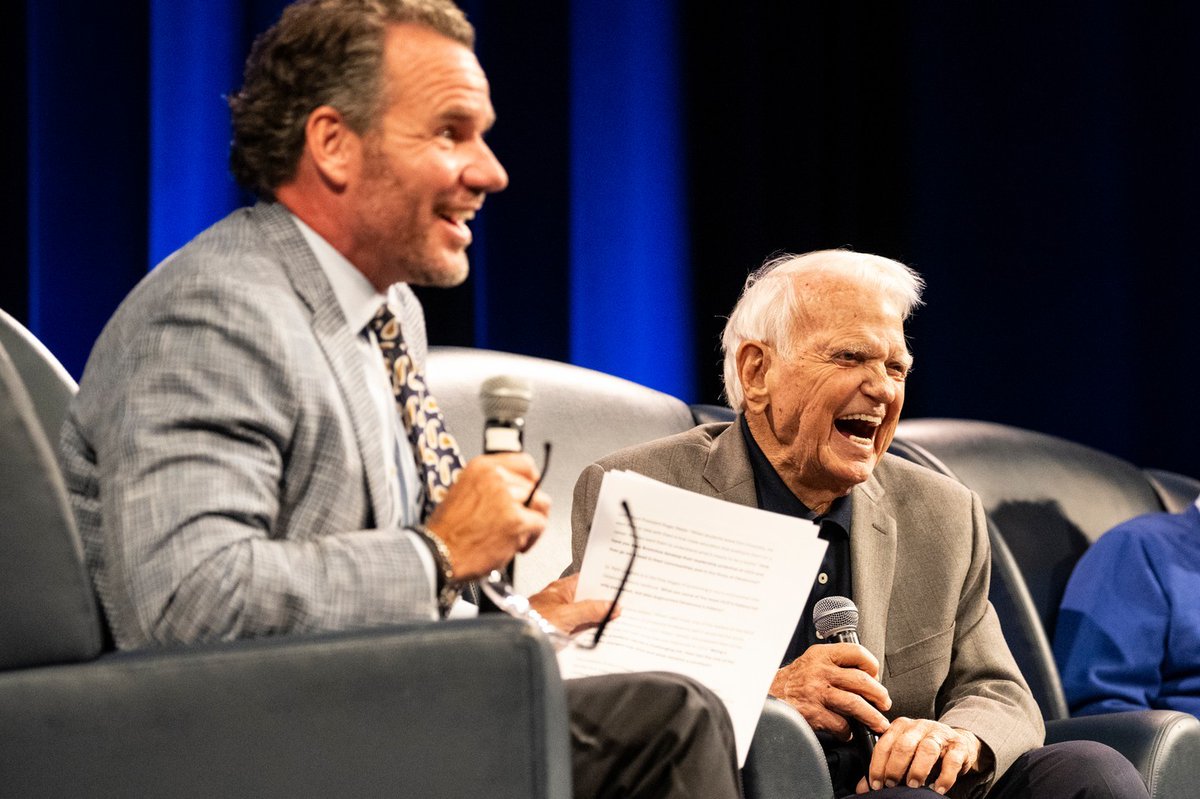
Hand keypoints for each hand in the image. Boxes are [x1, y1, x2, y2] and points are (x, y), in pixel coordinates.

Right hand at [425, 453, 550, 579]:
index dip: (530, 480)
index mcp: (482, 467)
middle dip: (528, 508)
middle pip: (533, 487)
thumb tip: (516, 491)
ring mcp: (507, 498)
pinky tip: (515, 546)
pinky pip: (540, 524)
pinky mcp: (516, 521)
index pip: (524, 463)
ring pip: (540, 504)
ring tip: (516, 535)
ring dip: (532, 521)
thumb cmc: (447, 530)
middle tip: (515, 524)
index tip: (530, 491)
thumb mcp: (463, 491)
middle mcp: (496, 478)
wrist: (438, 552)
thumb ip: (490, 487)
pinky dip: (532, 538)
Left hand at [528, 574, 617, 633]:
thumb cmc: (528, 624)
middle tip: (623, 607)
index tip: (620, 585)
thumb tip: (612, 606)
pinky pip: (580, 631)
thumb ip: (590, 610)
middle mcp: (561, 602)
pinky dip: (591, 633)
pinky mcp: (560, 634)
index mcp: (561, 589)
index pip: (587, 580)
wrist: (512, 647)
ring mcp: (561, 618)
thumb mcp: (566, 615)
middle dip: (604, 603)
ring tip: (617, 622)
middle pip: (588, 600)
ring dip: (598, 620)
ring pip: (585, 617)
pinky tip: (601, 637)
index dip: (603, 581)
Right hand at [769, 643, 890, 739]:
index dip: (872, 665)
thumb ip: (835, 664)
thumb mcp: (812, 662)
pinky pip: (841, 724)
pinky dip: (849, 731)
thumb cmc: (793, 681)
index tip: (876, 676)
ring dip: (872, 716)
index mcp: (822, 655)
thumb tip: (866, 677)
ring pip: (855, 704)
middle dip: (879, 694)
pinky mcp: (813, 713)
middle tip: (884, 703)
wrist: (767, 696)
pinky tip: (849, 732)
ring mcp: (816, 692)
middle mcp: (820, 671)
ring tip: (879, 723)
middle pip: (861, 680)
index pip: (856, 653)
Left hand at [855, 718, 980, 794]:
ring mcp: (940, 734)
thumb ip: (884, 768)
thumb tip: (863, 788)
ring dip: (918, 770)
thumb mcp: (904, 754)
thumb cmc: (925, 750)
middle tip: (892, 785)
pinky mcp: (958, 746)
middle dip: (895, 767)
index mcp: (901, 726)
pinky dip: (944, 777)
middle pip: (904, 745)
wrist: (958, 742)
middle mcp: (919, 726)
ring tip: (913, 785)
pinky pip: (952, 760)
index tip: (875, 784)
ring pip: (927, 749)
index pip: (884, 743)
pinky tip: (937, 788)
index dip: (877, 765)